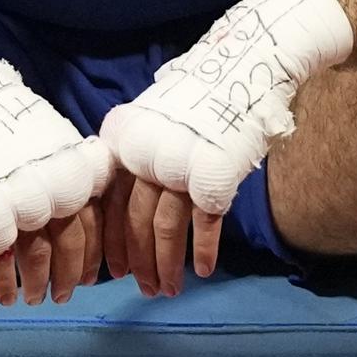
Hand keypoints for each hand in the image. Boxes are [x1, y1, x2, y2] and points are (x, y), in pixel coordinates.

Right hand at [0, 10, 111, 305]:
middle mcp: (55, 181)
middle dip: (71, 276)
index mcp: (73, 162)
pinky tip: (5, 296)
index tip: (96, 275)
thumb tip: (66, 214)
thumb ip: (58, 173)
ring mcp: (22, 196)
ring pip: (39, 254)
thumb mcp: (42, 135)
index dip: (96, 253)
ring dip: (37, 284)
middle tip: (65, 295)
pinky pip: (1, 255)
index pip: (97, 218)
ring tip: (33, 300)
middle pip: (73, 241)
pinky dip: (3, 281)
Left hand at [97, 0, 355, 288]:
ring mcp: (180, 165)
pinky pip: (203, 221)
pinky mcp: (213, 174)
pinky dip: (202, 250)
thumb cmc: (203, 98)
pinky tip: (202, 272)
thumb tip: (135, 198)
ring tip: (167, 290)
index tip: (112, 269)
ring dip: (166, 264)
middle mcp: (147, 154)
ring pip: (164, 227)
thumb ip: (144, 155)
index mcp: (128, 142)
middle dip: (138, 260)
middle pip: (134, 220)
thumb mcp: (160, 121)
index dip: (112, 240)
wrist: (246, 67)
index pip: (109, 201)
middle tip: (142, 288)